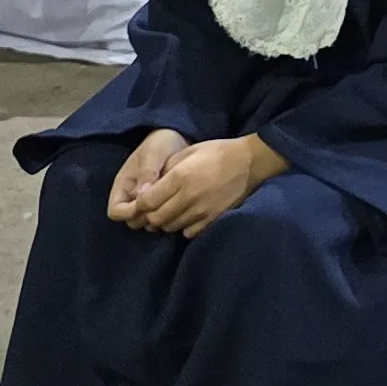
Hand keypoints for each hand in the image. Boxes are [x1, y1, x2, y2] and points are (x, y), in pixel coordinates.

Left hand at [119, 131, 283, 234]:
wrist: (249, 162)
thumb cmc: (216, 152)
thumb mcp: (187, 153)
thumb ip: (165, 170)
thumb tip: (148, 188)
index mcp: (179, 177)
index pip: (147, 201)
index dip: (137, 206)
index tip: (137, 204)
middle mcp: (188, 197)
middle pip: (155, 219)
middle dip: (148, 217)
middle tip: (150, 211)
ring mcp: (202, 211)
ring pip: (170, 227)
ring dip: (164, 222)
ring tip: (168, 212)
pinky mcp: (213, 219)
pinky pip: (188, 233)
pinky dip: (182, 228)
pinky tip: (186, 217)